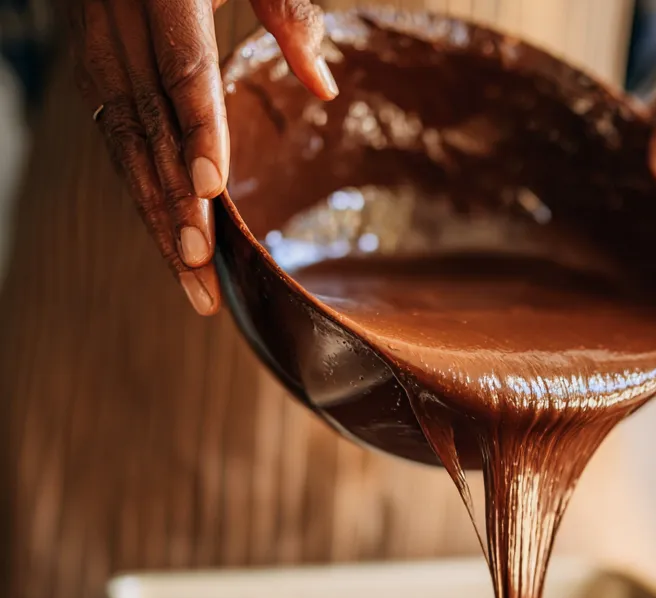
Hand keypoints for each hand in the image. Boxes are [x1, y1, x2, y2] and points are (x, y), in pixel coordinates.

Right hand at [68, 0, 337, 315]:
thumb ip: (285, 14)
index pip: (181, 69)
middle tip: (201, 265)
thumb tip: (323, 88)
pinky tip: (165, 238)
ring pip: (122, 140)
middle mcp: (115, 16)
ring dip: (154, 214)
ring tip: (189, 275)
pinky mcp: (92, 68)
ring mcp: (96, 43)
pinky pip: (112, 137)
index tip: (212, 189)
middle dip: (173, 200)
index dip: (196, 130)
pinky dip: (140, 190)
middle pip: (146, 122)